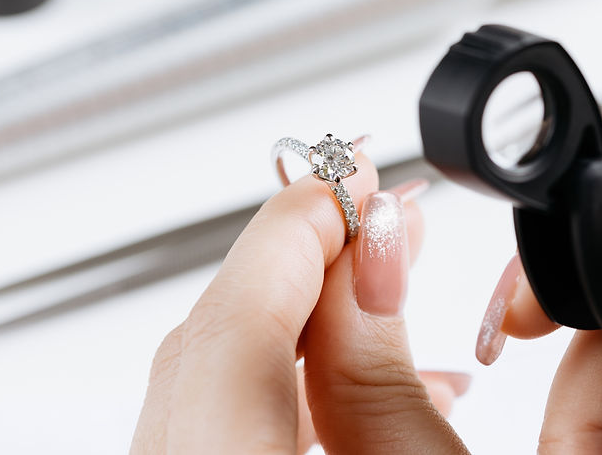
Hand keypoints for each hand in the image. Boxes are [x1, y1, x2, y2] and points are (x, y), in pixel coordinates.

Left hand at [130, 141, 470, 453]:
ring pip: (215, 380)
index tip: (358, 173)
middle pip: (215, 339)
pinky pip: (221, 427)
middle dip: (308, 262)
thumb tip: (375, 251)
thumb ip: (382, 375)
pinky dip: (292, 388)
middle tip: (379, 216)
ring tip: (386, 290)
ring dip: (307, 325)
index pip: (234, 319)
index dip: (301, 226)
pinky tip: (360, 385)